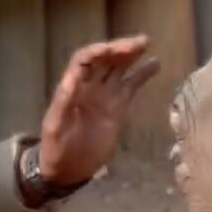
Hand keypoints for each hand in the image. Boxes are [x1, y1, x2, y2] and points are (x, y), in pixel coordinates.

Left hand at [38, 36, 161, 186]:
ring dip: (131, 55)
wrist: (68, 169)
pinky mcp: (118, 109)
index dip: (99, 52)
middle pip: (105, 59)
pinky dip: (142, 75)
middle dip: (120, 48)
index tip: (115, 49)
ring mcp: (105, 97)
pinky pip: (131, 86)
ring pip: (119, 69)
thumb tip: (73, 76)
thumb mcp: (56, 126)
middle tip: (141, 42)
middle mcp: (89, 87)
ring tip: (146, 44)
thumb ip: (64, 102)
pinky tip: (155, 64)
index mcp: (72, 87)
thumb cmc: (57, 148)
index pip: (86, 60)